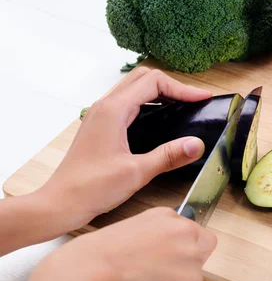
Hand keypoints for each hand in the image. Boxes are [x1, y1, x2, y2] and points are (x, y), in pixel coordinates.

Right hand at [34, 207, 216, 280]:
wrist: (87, 277)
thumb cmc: (89, 259)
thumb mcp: (121, 234)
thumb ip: (146, 243)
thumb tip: (150, 263)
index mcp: (165, 216)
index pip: (190, 233)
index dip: (178, 253)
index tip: (164, 264)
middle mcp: (184, 233)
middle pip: (200, 256)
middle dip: (183, 273)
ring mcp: (190, 260)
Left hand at [40, 67, 211, 229]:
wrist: (61, 202)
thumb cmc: (91, 187)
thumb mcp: (137, 172)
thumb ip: (169, 156)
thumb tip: (197, 144)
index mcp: (113, 111)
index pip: (153, 83)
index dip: (182, 88)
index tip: (202, 99)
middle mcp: (104, 107)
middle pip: (143, 78)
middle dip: (172, 86)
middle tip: (194, 101)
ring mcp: (100, 115)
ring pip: (134, 88)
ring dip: (159, 92)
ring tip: (182, 106)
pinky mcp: (100, 125)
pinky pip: (127, 102)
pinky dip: (147, 103)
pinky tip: (160, 119)